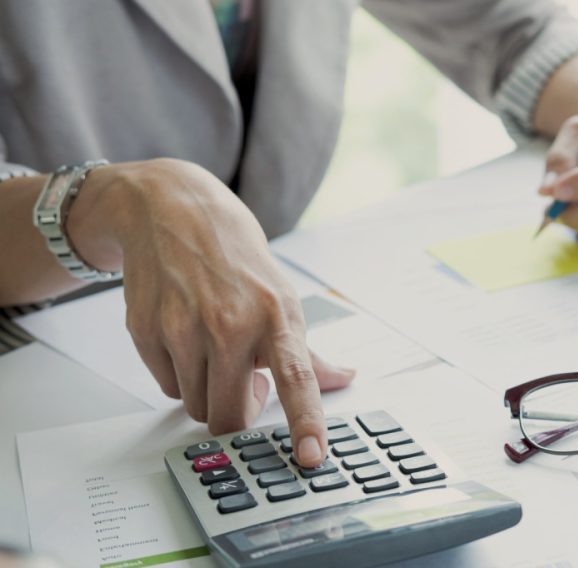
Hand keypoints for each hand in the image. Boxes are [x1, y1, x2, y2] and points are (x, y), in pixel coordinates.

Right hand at [70, 159, 353, 466]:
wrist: (172, 211)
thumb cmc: (235, 258)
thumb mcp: (281, 297)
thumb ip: (308, 352)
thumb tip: (343, 379)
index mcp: (275, 315)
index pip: (296, 378)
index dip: (305, 422)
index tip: (311, 456)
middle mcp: (230, 323)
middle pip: (228, 416)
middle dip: (236, 410)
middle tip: (244, 380)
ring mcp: (183, 328)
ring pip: (194, 406)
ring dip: (205, 391)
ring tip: (212, 350)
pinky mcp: (145, 330)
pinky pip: (165, 386)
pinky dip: (177, 374)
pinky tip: (183, 337)